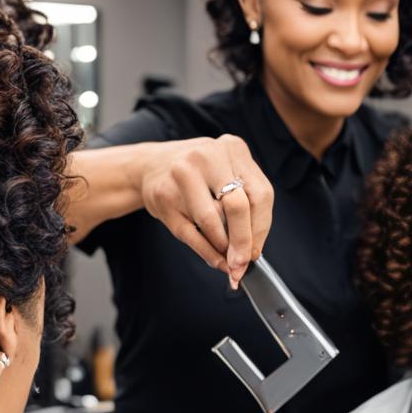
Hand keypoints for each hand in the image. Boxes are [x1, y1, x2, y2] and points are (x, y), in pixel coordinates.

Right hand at [139, 135, 273, 288]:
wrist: (151, 165)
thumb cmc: (198, 174)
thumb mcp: (226, 175)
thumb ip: (244, 204)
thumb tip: (251, 251)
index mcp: (232, 148)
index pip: (260, 194)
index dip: (260, 228)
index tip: (256, 251)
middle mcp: (207, 157)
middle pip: (237, 207)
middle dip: (242, 242)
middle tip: (243, 264)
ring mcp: (182, 175)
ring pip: (211, 222)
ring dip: (222, 247)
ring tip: (227, 260)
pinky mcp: (164, 196)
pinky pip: (190, 233)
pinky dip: (206, 252)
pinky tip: (214, 260)